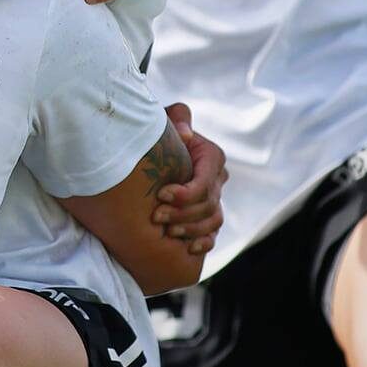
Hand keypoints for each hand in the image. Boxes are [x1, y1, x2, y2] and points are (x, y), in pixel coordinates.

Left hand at [152, 103, 226, 254]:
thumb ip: (178, 118)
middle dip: (183, 213)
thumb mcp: (165, 118)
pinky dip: (204, 243)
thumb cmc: (156, 132)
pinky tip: (189, 248)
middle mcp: (217, 179)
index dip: (186, 192)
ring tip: (168, 232)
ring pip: (213, 221)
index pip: (205, 181)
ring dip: (191, 229)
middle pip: (208, 204)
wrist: (149, 152)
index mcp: (211, 156)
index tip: (161, 194)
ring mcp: (213, 200)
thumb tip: (185, 136)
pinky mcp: (206, 217)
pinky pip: (213, 235)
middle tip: (156, 216)